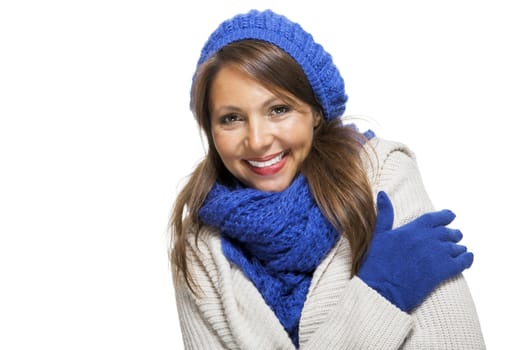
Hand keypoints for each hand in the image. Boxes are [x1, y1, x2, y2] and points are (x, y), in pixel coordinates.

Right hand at [358, 191, 473, 311]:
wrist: (382, 289)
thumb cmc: (377, 263)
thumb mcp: (379, 235)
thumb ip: (385, 214)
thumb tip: (382, 193)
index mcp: (413, 229)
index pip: (435, 218)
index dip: (446, 216)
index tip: (451, 216)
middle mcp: (427, 239)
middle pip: (448, 233)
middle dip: (453, 234)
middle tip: (455, 237)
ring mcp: (437, 255)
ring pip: (457, 247)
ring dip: (459, 248)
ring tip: (459, 251)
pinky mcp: (443, 271)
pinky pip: (463, 262)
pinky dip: (468, 259)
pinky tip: (468, 259)